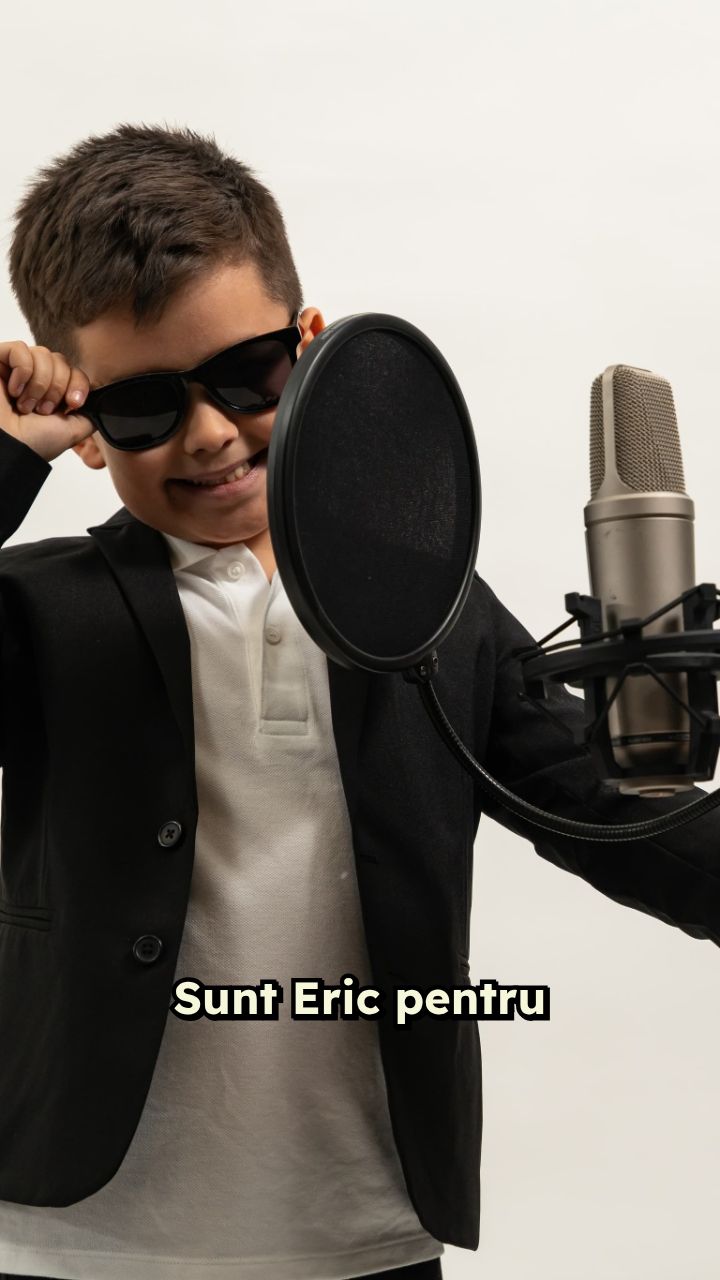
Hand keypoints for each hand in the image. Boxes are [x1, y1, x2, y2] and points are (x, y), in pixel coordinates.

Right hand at [0, 341, 93, 462]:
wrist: (9, 448)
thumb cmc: (34, 443)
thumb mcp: (74, 430)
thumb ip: (90, 413)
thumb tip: (100, 400)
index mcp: (51, 392)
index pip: (73, 370)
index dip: (78, 383)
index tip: (73, 403)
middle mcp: (33, 378)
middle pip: (59, 360)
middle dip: (57, 387)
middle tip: (44, 410)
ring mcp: (14, 369)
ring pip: (42, 353)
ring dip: (40, 384)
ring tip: (26, 406)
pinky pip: (19, 349)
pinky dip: (22, 372)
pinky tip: (14, 391)